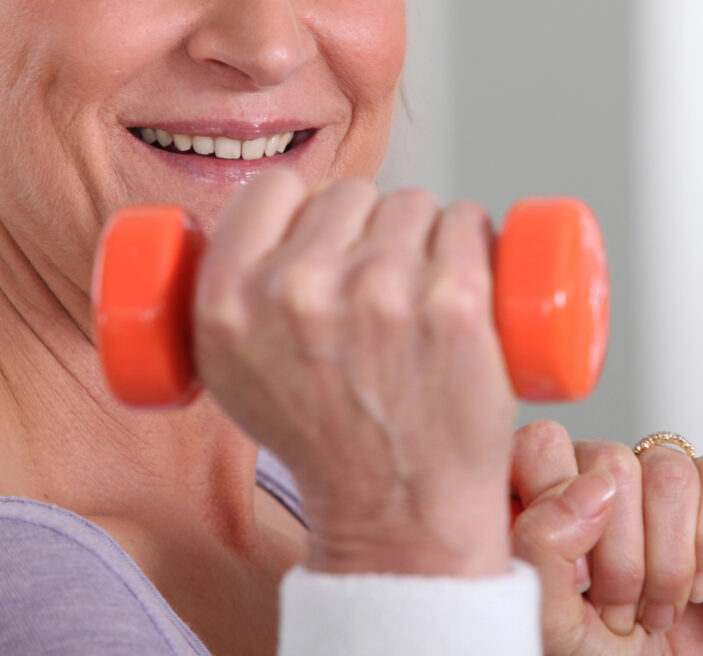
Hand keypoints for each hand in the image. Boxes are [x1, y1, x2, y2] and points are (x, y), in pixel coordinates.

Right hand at [190, 169, 516, 576]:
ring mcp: (381, 291)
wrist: (398, 512)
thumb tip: (248, 223)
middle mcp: (300, 289)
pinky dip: (477, 239)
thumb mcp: (234, 374)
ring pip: (413, 204)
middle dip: (370, 228)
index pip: (273, 189)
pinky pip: (467, 221)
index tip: (328, 238)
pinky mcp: (454, 300)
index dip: (304, 208)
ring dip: (426, 234)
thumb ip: (225, 299)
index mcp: (230, 301)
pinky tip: (469, 278)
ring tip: (422, 296)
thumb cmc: (327, 443)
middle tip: (382, 290)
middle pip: (352, 195)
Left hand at [510, 421, 702, 655]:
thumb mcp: (552, 622)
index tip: (573, 577)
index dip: (561, 505)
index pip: (542, 445)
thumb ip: (541, 548)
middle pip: (613, 462)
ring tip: (659, 607)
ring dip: (672, 560)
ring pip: (670, 471)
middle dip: (624, 556)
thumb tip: (592, 487)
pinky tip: (700, 585)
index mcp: (542, 502)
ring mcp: (657, 488)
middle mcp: (596, 484)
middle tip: (621, 608)